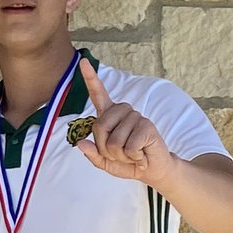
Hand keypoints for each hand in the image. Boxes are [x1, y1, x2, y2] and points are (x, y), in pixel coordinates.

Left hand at [75, 56, 174, 183]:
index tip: (83, 62)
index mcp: (110, 116)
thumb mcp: (106, 162)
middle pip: (100, 127)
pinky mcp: (147, 126)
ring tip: (132, 154)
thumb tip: (80, 144)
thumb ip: (93, 155)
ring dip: (121, 155)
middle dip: (106, 149)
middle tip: (121, 154)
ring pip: (114, 141)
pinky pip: (129, 147)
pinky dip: (133, 157)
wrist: (151, 170)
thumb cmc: (128, 162)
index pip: (98, 95)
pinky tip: (141, 155)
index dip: (90, 79)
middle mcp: (122, 112)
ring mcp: (136, 117)